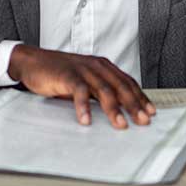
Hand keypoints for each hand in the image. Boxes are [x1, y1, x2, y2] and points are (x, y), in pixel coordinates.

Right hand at [8, 44, 155, 127]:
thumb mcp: (85, 81)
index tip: (150, 112)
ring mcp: (83, 70)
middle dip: (134, 105)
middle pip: (120, 86)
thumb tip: (117, 111)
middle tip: (142, 121)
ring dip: (113, 109)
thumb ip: (100, 92)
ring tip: (120, 124)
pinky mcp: (68, 75)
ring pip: (104, 89)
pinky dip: (84, 106)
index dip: (140, 97)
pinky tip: (86, 120)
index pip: (127, 82)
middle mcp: (97, 66)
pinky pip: (79, 91)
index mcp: (104, 67)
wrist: (35, 61)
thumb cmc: (61, 74)